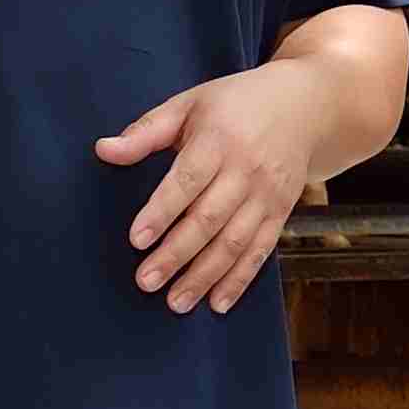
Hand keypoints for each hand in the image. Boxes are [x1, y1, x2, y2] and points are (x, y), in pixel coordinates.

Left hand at [95, 55, 347, 312]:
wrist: (305, 107)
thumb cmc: (235, 104)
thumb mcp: (190, 104)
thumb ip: (146, 132)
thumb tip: (103, 150)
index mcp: (219, 139)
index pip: (187, 180)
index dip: (162, 211)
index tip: (137, 239)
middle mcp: (246, 170)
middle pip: (209, 218)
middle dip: (176, 254)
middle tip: (145, 281)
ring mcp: (268, 195)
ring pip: (234, 242)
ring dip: (204, 276)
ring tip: (175, 302)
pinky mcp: (281, 212)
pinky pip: (260, 252)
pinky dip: (239, 280)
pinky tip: (217, 303)